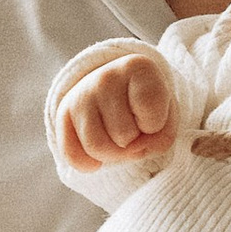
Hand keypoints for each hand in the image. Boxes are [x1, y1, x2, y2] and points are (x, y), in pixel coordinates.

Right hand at [57, 52, 174, 168]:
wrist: (120, 91)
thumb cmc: (148, 107)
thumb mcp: (167, 119)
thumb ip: (159, 141)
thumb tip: (124, 152)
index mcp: (139, 68)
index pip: (152, 117)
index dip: (156, 125)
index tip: (152, 111)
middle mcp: (106, 76)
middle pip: (123, 136)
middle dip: (132, 142)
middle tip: (133, 128)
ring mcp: (81, 93)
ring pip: (97, 147)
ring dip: (113, 154)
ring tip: (118, 138)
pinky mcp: (63, 112)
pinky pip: (72, 154)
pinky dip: (88, 163)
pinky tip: (98, 154)